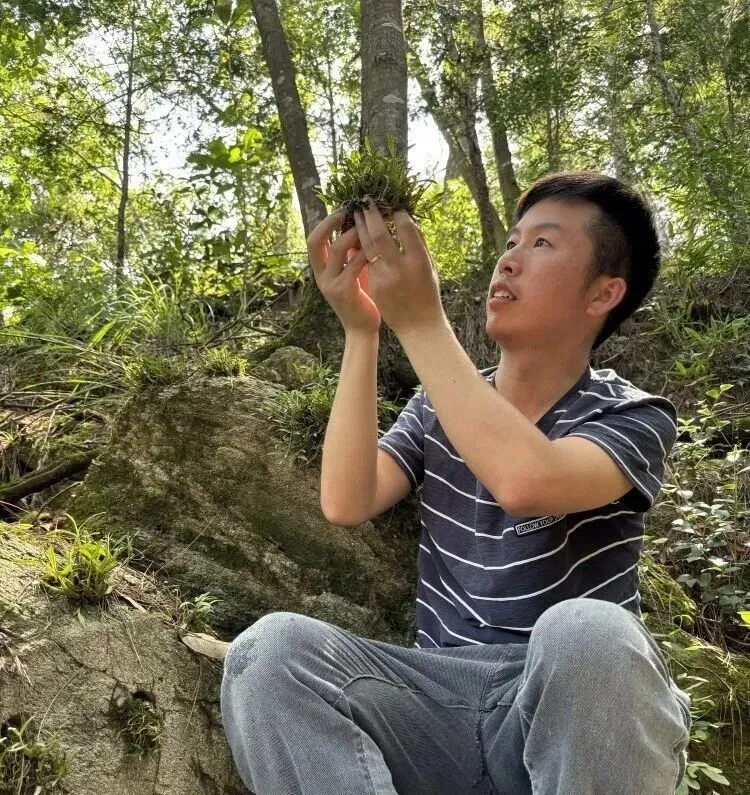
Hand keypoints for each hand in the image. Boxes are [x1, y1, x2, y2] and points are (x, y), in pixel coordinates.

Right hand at [307, 212, 381, 335]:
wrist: (362, 330)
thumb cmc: (361, 300)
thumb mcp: (353, 273)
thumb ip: (351, 255)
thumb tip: (358, 227)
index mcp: (321, 270)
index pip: (314, 240)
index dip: (325, 223)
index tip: (343, 210)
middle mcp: (321, 276)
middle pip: (315, 241)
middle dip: (329, 223)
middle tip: (348, 212)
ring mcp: (331, 284)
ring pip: (337, 249)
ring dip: (353, 234)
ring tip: (367, 226)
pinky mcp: (345, 291)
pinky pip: (354, 264)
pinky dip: (365, 252)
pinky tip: (377, 247)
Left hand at [353, 202, 444, 336]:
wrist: (419, 325)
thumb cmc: (428, 294)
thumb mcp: (430, 267)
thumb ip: (419, 245)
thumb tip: (408, 220)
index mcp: (420, 260)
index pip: (406, 228)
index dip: (398, 215)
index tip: (393, 208)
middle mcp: (401, 268)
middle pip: (380, 234)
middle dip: (371, 215)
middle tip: (366, 202)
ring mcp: (385, 277)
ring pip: (367, 247)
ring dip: (361, 228)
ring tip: (358, 214)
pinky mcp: (375, 285)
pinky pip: (366, 260)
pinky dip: (361, 246)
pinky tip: (358, 236)